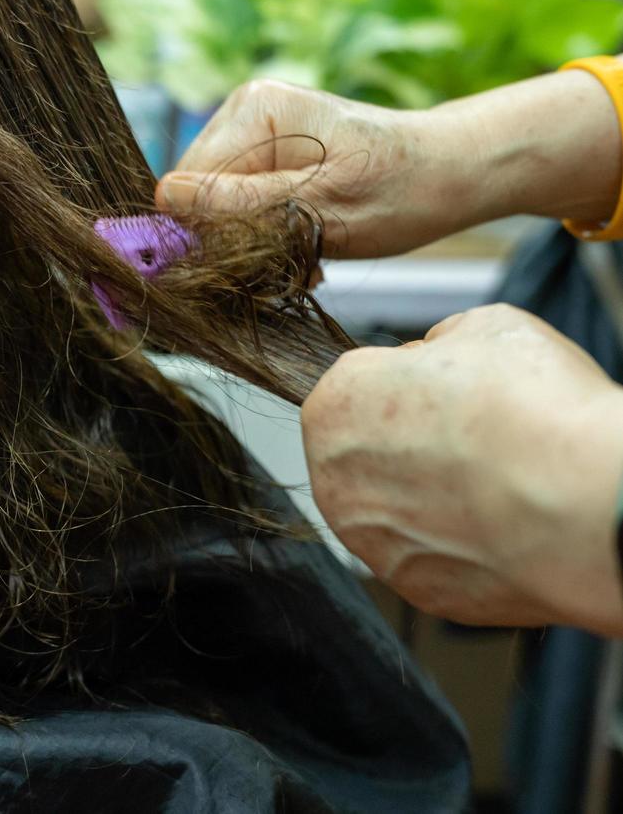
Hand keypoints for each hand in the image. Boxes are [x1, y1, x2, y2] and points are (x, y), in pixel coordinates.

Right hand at [155, 73, 621, 257]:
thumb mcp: (316, 210)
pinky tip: (303, 247)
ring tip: (304, 257)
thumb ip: (237, 208)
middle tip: (286, 264)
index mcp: (254, 111)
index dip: (201, 233)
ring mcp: (257, 133)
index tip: (242, 266)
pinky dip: (265, 234)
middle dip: (230, 239)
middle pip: (197, 195)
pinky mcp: (269, 156)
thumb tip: (163, 205)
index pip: (185, 183)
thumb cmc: (402, 189)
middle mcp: (247, 112)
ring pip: (217, 207)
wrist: (457, 174)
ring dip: (251, 243)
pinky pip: (240, 204)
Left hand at [302, 304, 622, 635]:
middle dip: (417, 443)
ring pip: (401, 508)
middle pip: (373, 451)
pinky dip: (465, 543)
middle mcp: (334, 481)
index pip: (361, 385)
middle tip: (480, 436)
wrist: (585, 505)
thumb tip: (437, 356)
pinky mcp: (416, 590)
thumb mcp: (485, 329)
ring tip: (499, 481)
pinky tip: (506, 522)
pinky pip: (434, 556)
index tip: (454, 390)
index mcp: (335, 406)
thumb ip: (441, 343)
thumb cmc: (532, 411)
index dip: (414, 382)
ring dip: (438, 495)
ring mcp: (372, 544)